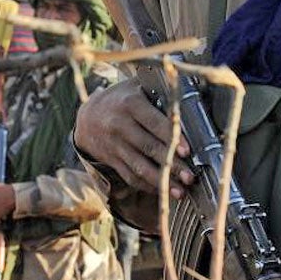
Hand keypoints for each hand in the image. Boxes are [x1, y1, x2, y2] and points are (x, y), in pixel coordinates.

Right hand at [73, 78, 194, 196]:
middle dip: (172, 164)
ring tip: (180, 192)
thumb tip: (192, 106)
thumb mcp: (137, 87)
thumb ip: (160, 93)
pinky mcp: (112, 159)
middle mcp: (120, 124)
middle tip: (190, 177)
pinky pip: (130, 176)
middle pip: (149, 148)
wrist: (88, 115)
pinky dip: (148, 186)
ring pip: (140, 167)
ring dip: (162, 181)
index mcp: (130, 104)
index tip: (187, 151)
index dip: (172, 138)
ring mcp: (114, 144)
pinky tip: (163, 190)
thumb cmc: (122, 99)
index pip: (154, 123)